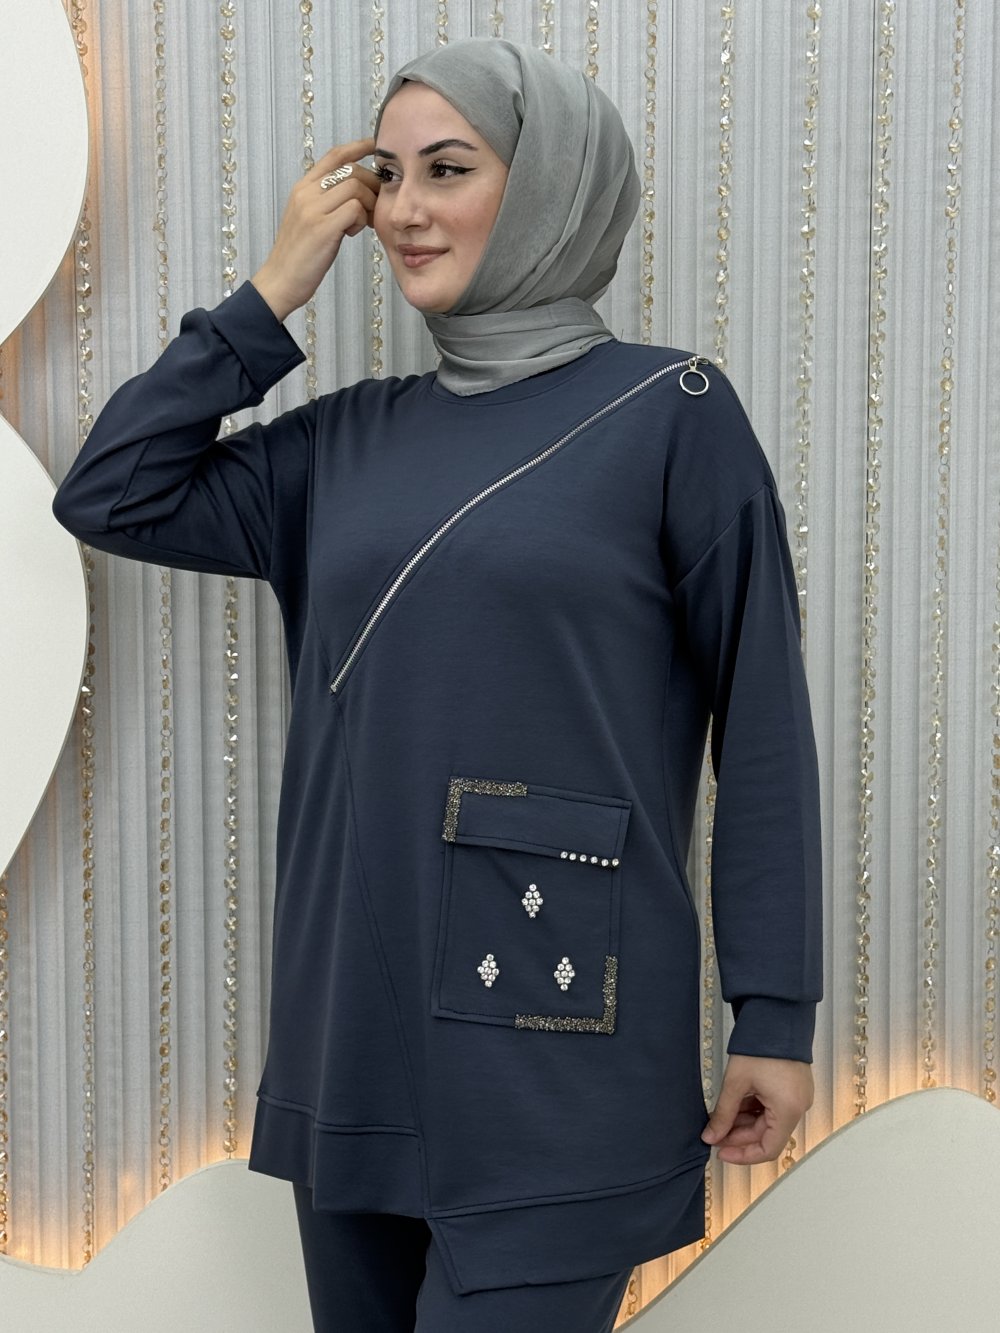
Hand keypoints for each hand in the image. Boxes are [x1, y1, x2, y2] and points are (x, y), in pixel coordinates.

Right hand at [251, 140, 382, 321]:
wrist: (280, 280)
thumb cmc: (299, 254)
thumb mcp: (308, 218)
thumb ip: (326, 201)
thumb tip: (356, 191)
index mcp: (302, 188)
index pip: (334, 156)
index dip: (357, 147)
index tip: (375, 146)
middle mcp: (306, 193)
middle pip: (351, 171)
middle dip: (372, 186)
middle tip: (375, 207)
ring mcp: (313, 209)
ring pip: (356, 188)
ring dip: (368, 205)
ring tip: (362, 224)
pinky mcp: (322, 227)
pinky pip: (355, 209)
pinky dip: (362, 220)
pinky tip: (352, 233)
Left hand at [701, 1054, 813, 1164]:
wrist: (776, 1015)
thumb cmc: (760, 1044)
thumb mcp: (736, 1082)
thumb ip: (723, 1114)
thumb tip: (711, 1136)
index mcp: (788, 1110)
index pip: (768, 1149)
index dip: (743, 1155)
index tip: (722, 1152)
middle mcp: (799, 1107)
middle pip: (767, 1135)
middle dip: (739, 1136)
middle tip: (715, 1133)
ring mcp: (798, 1097)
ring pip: (769, 1122)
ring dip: (745, 1123)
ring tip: (721, 1118)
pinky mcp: (794, 1088)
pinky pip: (774, 1108)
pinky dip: (755, 1110)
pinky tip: (735, 1105)